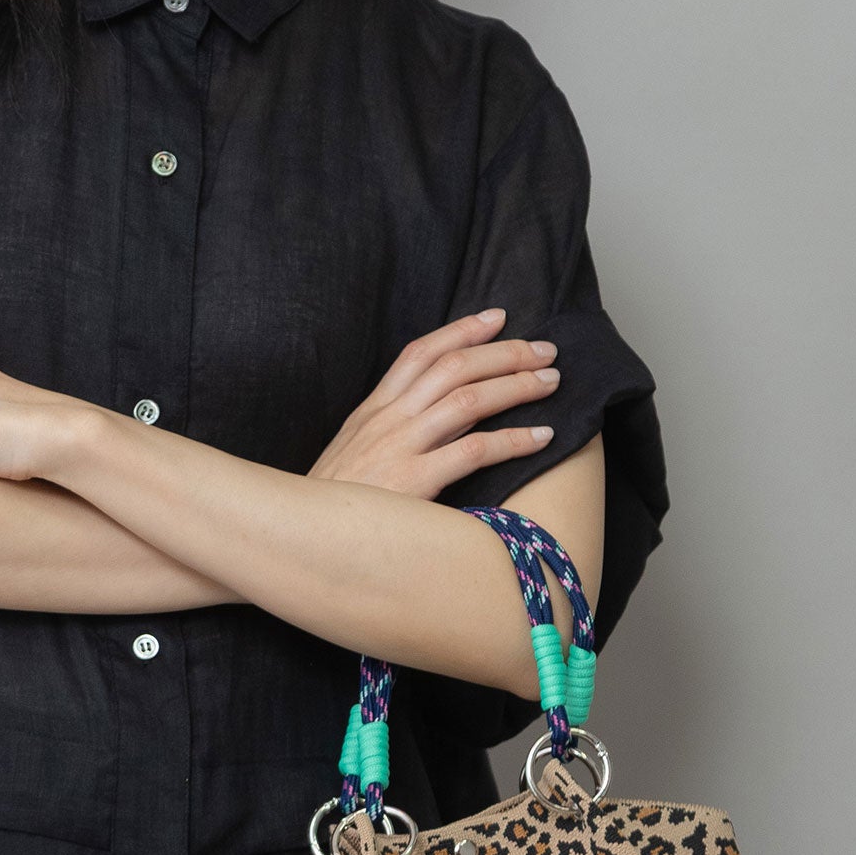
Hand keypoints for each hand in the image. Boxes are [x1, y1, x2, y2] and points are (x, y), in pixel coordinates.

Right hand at [307, 308, 559, 497]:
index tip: (498, 317)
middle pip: (454, 367)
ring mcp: (400, 448)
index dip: (462, 330)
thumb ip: (386, 430)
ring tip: (551, 382)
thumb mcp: (352, 453)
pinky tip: (542, 437)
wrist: (303, 537)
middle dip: (505, 353)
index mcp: (373, 410)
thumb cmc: (334, 504)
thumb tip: (429, 416)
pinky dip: (515, 440)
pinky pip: (475, 451)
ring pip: (469, 400)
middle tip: (545, 350)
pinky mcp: (414, 482)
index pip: (421, 353)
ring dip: (518, 386)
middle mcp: (388, 420)